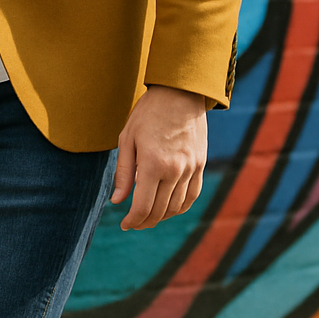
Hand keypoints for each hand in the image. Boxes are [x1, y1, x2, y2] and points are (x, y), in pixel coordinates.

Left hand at [111, 84, 206, 229]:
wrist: (180, 93)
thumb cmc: (148, 113)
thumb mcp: (127, 139)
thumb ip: (124, 173)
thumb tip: (118, 201)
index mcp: (153, 164)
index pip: (143, 207)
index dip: (132, 220)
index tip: (124, 224)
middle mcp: (175, 170)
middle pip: (160, 210)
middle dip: (145, 221)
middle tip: (134, 223)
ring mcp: (191, 168)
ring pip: (177, 206)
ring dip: (162, 216)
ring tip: (149, 217)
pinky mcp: (200, 165)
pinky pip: (192, 196)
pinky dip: (180, 207)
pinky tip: (169, 208)